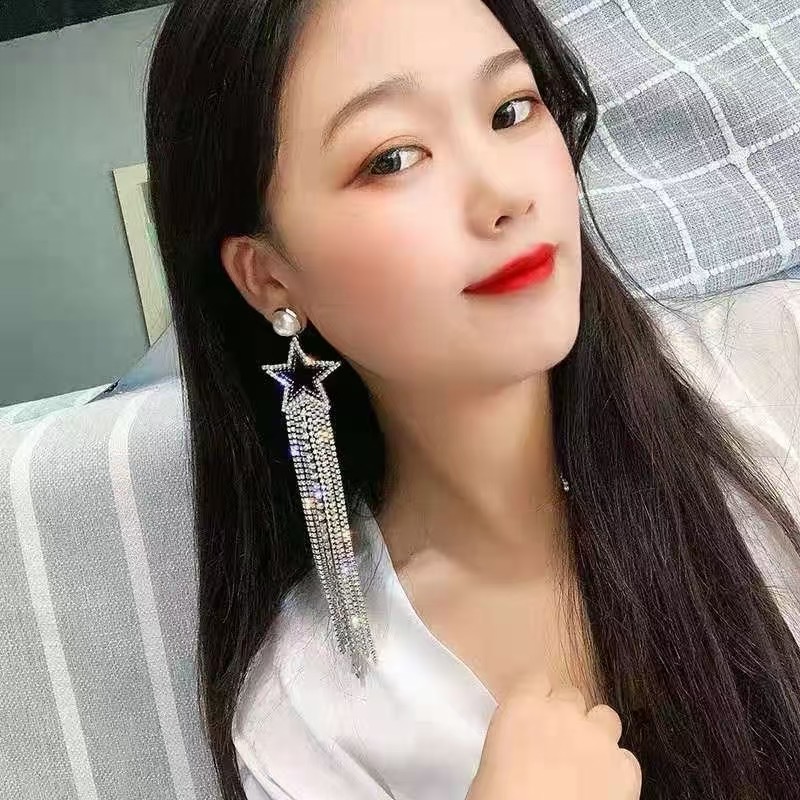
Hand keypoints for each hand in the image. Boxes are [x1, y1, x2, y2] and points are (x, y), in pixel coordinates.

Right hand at [466, 672, 640, 799]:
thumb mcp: (491, 762)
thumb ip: (513, 739)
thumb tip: (521, 749)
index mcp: (522, 706)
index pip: (537, 679)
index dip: (538, 698)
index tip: (535, 717)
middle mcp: (563, 712)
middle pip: (572, 695)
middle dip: (567, 716)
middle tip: (558, 746)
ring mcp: (598, 739)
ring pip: (606, 717)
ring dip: (596, 734)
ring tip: (585, 763)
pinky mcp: (625, 769)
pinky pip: (626, 758)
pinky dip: (617, 770)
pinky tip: (603, 789)